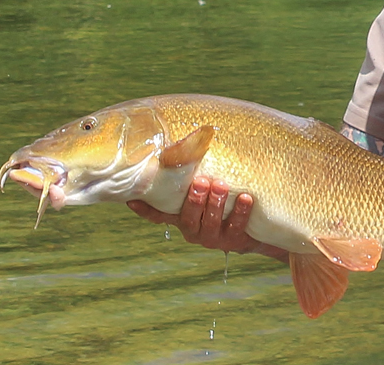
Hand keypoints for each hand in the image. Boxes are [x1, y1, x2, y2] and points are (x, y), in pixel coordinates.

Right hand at [127, 177, 287, 262]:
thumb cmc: (222, 204)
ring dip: (215, 203)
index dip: (145, 210)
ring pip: (210, 222)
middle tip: (201, 181)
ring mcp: (213, 237)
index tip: (132, 200)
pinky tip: (246, 197)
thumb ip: (192, 178)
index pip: (159, 216)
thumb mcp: (205, 194)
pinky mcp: (234, 240)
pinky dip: (241, 211)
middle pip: (188, 217)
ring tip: (221, 185)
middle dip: (194, 199)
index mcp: (182, 218)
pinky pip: (236, 225)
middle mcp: (194, 230)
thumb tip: (182, 143)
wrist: (251, 230)